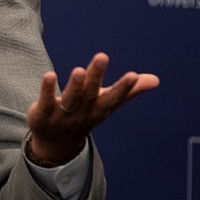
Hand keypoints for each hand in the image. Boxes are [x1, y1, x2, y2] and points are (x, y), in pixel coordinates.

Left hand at [26, 52, 158, 164]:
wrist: (57, 143)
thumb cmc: (86, 115)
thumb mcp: (106, 104)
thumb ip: (129, 92)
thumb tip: (156, 80)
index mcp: (99, 109)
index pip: (113, 98)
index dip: (124, 88)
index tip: (133, 75)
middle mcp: (82, 112)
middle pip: (90, 94)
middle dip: (96, 76)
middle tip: (102, 56)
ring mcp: (62, 115)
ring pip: (70, 100)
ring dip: (75, 85)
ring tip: (79, 69)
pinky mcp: (43, 114)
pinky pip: (45, 102)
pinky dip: (47, 90)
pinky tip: (49, 75)